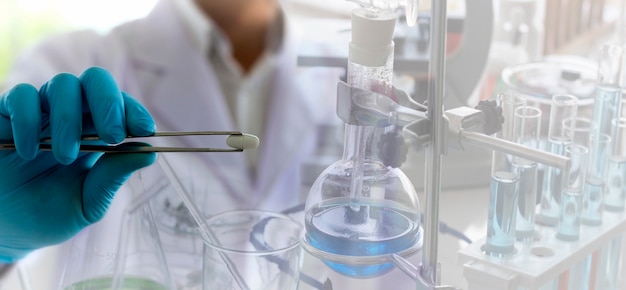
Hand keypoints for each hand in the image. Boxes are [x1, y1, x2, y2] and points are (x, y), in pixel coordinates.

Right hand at [0, 67, 156, 262]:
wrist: (3, 231)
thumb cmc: (48, 215)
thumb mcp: (87, 203)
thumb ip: (112, 178)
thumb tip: (149, 154)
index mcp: (97, 133)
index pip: (121, 106)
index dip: (135, 111)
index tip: (145, 130)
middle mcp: (72, 115)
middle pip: (96, 80)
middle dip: (109, 102)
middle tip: (112, 136)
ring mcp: (39, 112)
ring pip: (63, 84)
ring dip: (69, 119)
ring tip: (65, 157)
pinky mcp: (6, 115)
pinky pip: (21, 96)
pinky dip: (28, 120)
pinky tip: (28, 152)